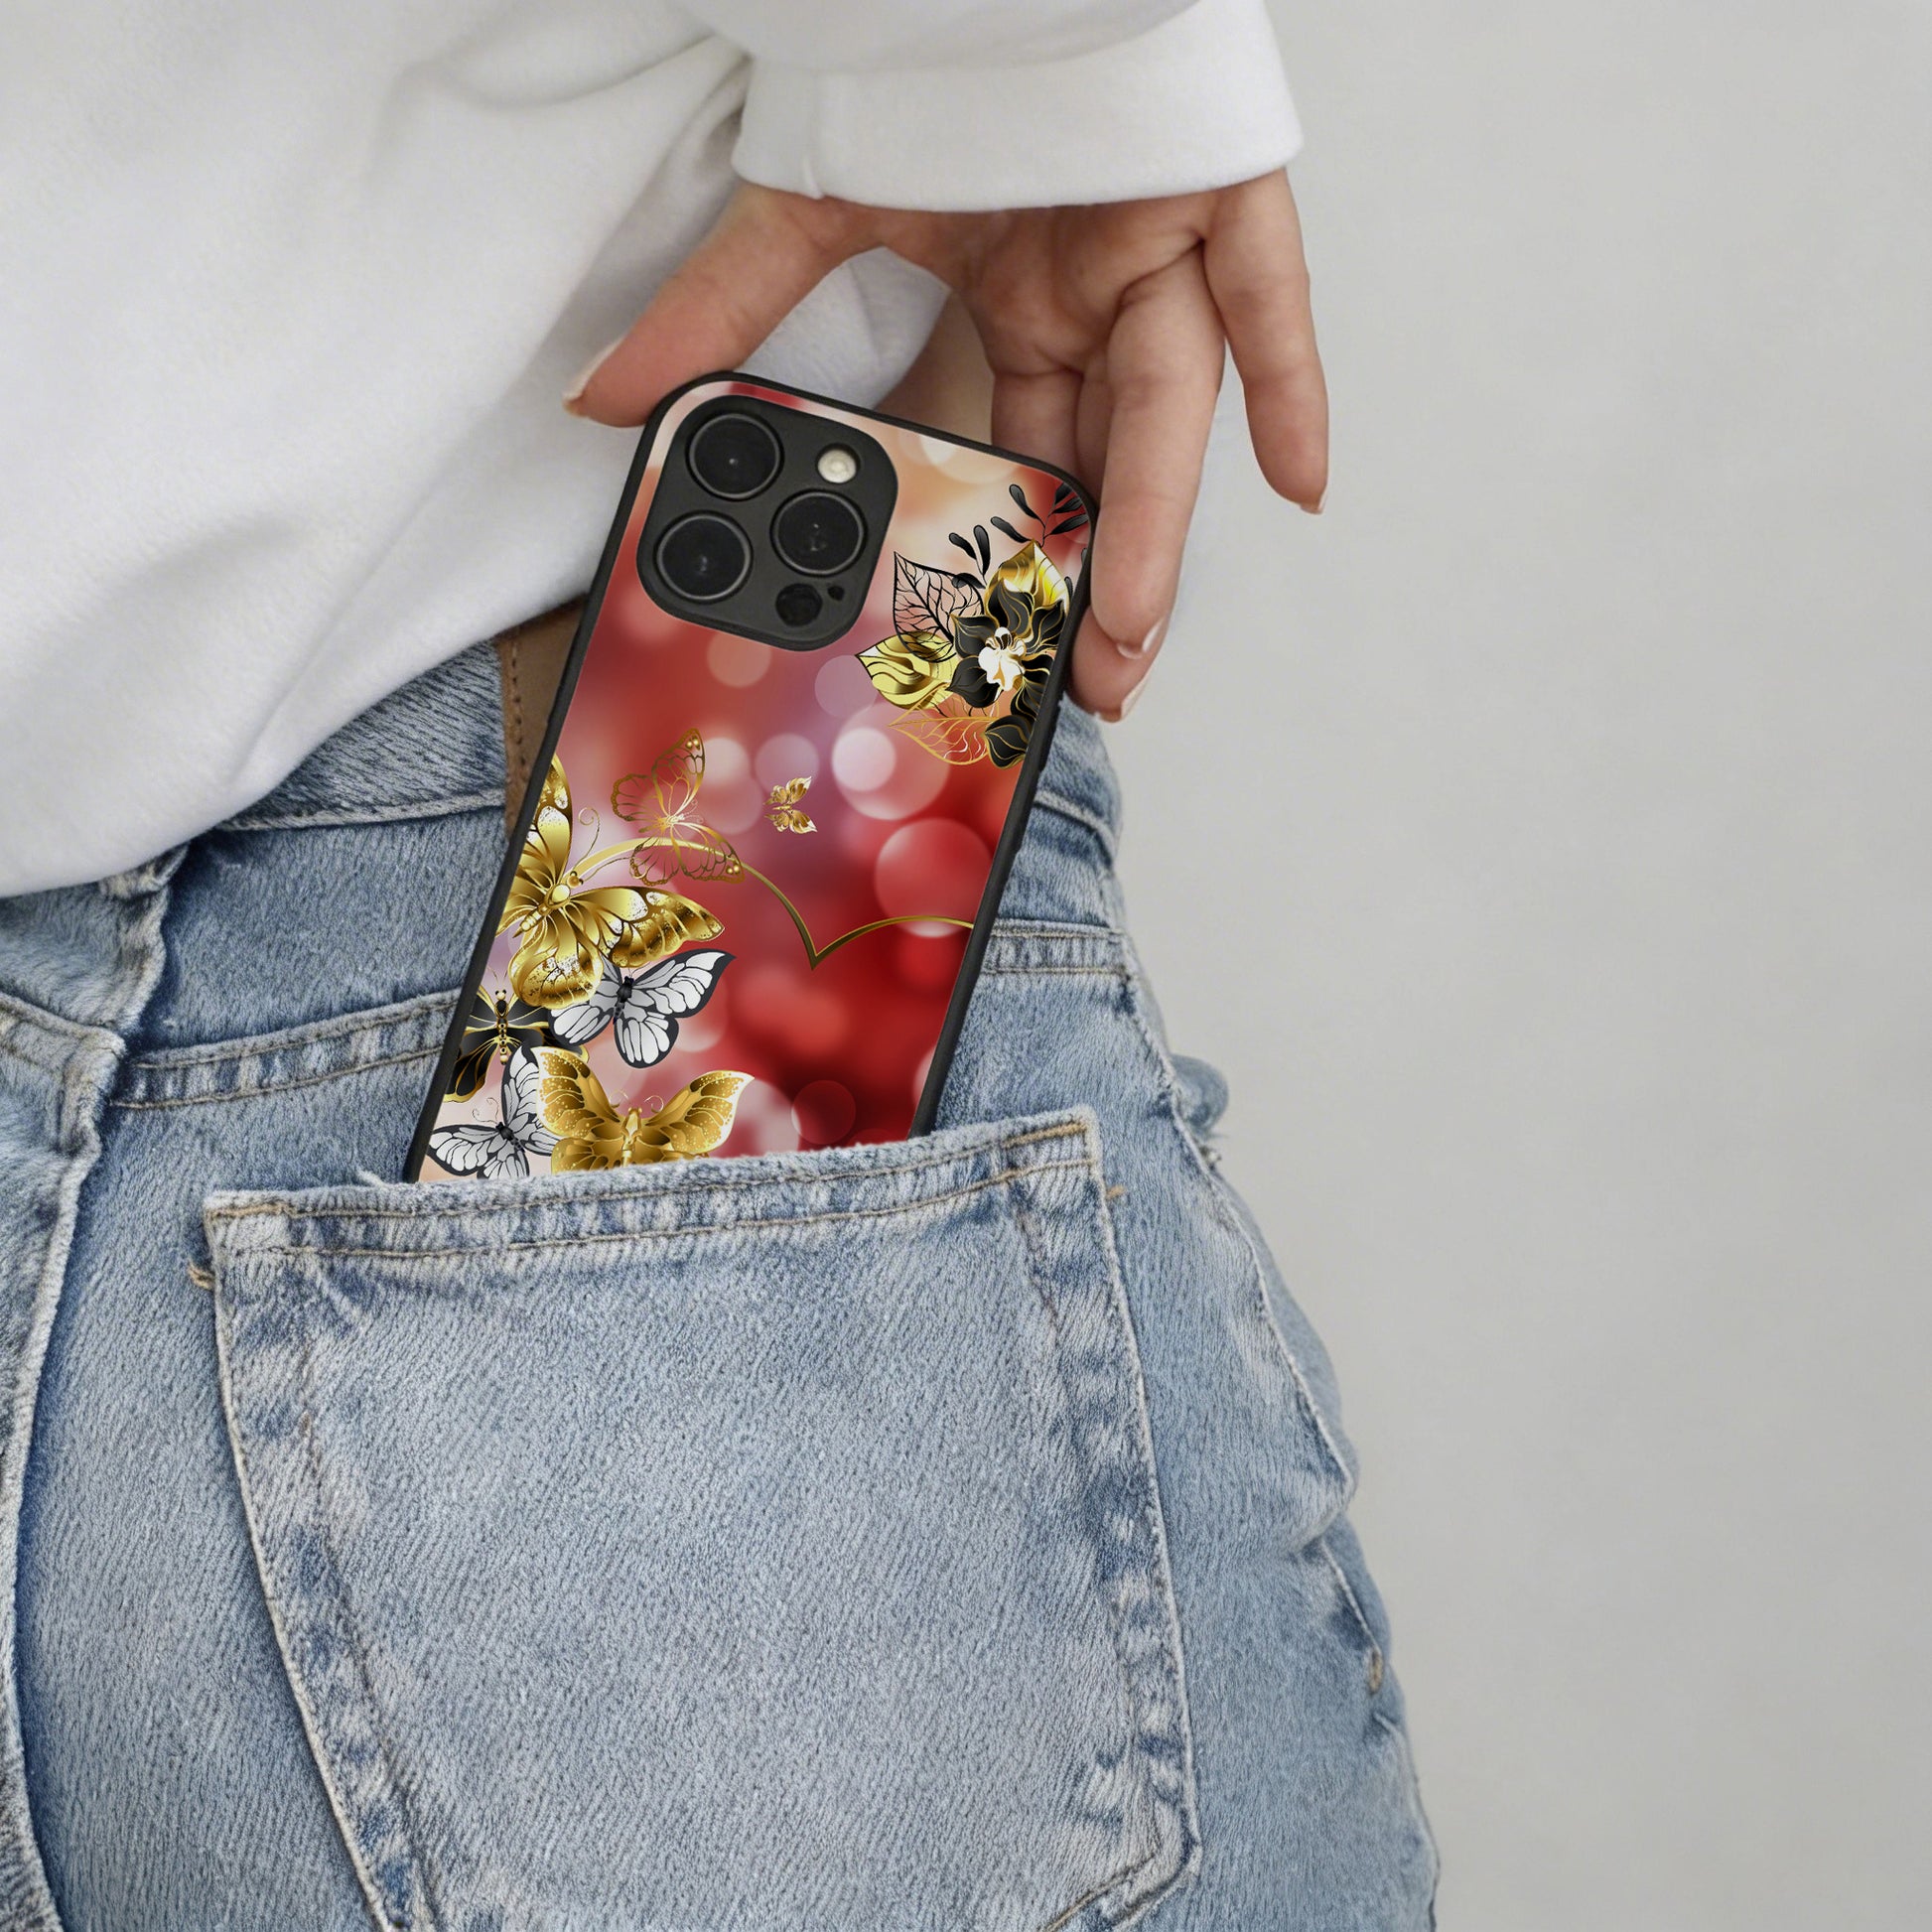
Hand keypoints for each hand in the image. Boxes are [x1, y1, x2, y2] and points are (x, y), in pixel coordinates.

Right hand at [568, 173, 1325, 719]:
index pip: (1027, 455)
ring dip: (1159, 530)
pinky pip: (1267, 302)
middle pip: (1106, 463)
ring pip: (1170, 412)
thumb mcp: (812, 206)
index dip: (1019, 551)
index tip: (1002, 647)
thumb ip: (723, 308)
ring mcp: (1164, 253)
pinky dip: (1287, 387)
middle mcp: (1101, 300)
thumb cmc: (932, 65)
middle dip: (1093, 581)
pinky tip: (1299, 482)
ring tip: (1129, 642)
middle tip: (1078, 689)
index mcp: (1025, 310)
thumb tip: (609, 398)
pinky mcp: (1222, 195)